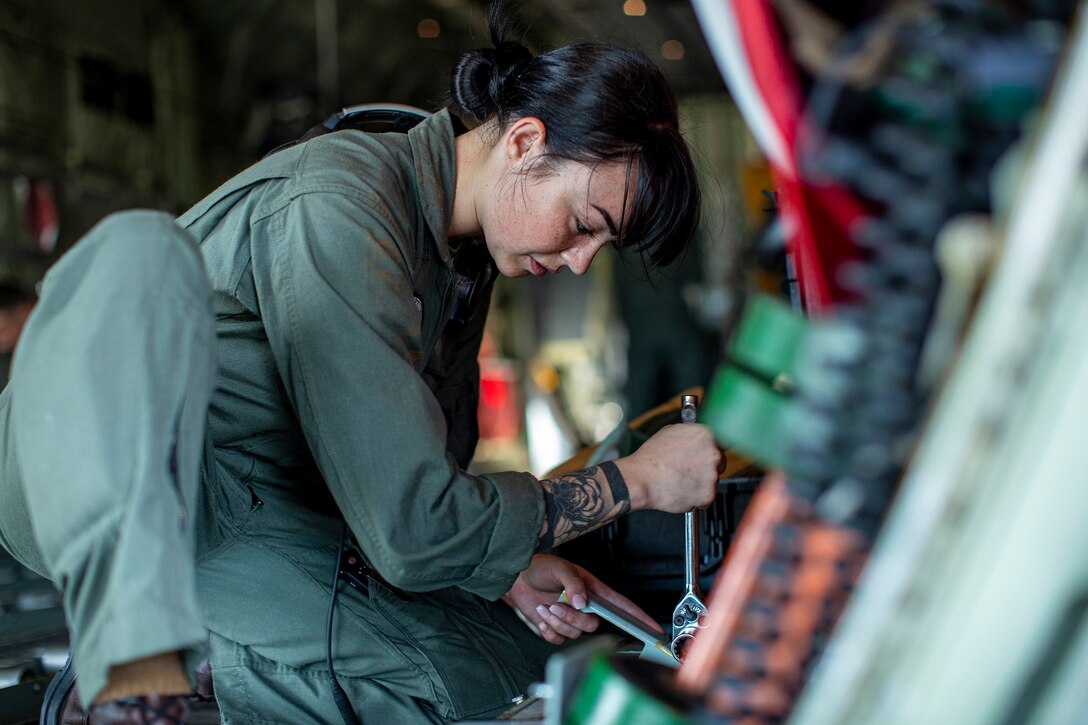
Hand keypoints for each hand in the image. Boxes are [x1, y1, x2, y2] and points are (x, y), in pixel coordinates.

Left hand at [502, 554, 661, 645]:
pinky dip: (547, 630)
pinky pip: (558, 639)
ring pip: (574, 633)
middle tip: (554, 603)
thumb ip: (573, 584)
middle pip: (592, 625)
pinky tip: (542, 615)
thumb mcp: (559, 568)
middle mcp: (585, 606)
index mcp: (593, 590)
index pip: (621, 606)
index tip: (652, 628)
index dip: (638, 617)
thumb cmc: (539, 567)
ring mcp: (571, 618)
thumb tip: (582, 602)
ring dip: (556, 621)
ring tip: (544, 605)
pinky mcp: (557, 627)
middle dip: (571, 618)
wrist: (515, 578)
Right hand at [615, 423, 720, 512]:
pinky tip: (681, 490)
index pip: (721, 440)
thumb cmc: (651, 457)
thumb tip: (698, 434)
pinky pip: (706, 496)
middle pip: (719, 461)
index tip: (706, 452)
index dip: (711, 447)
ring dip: (701, 481)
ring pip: (712, 480)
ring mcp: (712, 476)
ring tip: (680, 479)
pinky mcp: (708, 495)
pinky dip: (696, 496)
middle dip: (707, 465)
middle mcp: (713, 454)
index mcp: (706, 435)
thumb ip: (691, 432)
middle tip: (688, 468)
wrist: (641, 479)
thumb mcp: (671, 431)